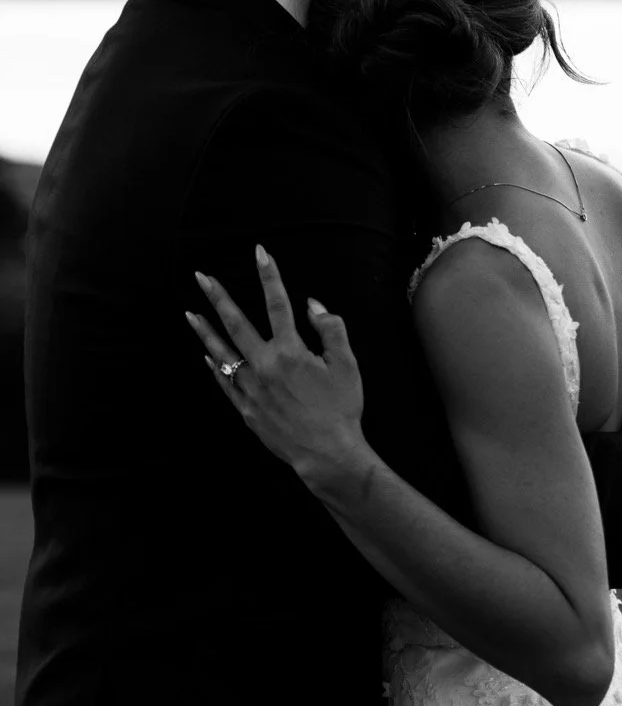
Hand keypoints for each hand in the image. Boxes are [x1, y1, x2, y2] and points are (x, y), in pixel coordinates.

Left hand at [186, 246, 371, 493]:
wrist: (327, 453)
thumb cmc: (341, 408)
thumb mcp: (346, 364)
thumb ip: (331, 328)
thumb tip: (312, 304)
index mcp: (291, 351)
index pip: (278, 303)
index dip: (269, 275)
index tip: (260, 252)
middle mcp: (265, 366)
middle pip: (236, 323)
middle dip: (218, 297)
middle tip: (202, 277)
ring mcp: (251, 389)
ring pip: (222, 353)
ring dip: (205, 331)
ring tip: (190, 312)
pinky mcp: (246, 409)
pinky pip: (224, 382)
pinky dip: (214, 366)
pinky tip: (205, 355)